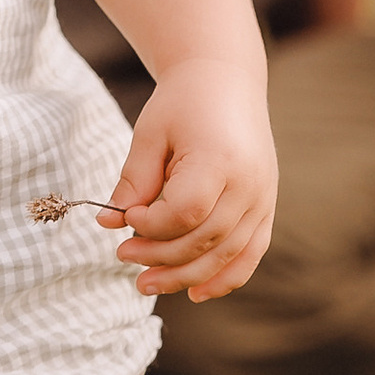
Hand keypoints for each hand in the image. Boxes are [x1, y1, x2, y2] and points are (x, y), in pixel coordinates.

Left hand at [106, 57, 277, 303]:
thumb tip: (107, 222)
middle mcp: (250, 184)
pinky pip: (250, 255)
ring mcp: (263, 199)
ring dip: (185, 277)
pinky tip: (195, 293)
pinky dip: (225, 278)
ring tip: (145, 283)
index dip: (151, 225)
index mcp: (220, 160)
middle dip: (159, 257)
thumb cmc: (183, 104)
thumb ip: (133, 181)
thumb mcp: (151, 135)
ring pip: (226, 256)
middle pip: (204, 240)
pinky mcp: (267, 207)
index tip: (126, 217)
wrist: (226, 81)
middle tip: (123, 255)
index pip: (184, 213)